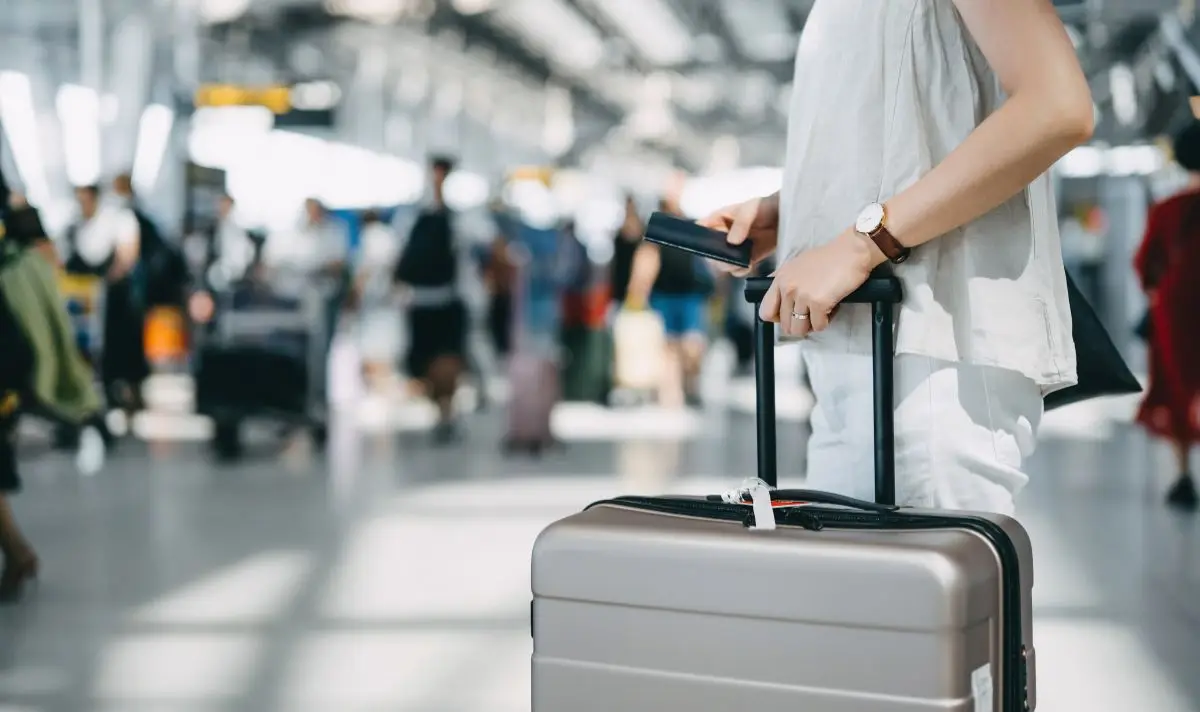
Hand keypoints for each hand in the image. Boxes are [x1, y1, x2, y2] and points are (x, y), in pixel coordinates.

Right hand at [697, 193, 779, 275]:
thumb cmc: (766, 206)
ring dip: (729, 265)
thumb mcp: (752, 209)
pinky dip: (741, 270)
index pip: (701, 228)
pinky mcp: (748, 258)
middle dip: (716, 256)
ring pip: (722, 263)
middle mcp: (724, 235)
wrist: (787, 217)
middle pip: (709, 251)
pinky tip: (750, 264)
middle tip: (728, 257)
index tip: (705, 245)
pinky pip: (737, 269)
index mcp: (720, 218)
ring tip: (741, 261)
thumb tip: (731, 242)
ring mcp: (735, 248)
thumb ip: (741, 223)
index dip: (698, 236)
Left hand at [761, 227, 884, 337]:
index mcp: (780, 278)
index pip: (765, 311)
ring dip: (811, 325)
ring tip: (821, 313)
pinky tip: (832, 309)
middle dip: (798, 324)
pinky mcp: (818, 303)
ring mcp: (802, 296)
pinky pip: (818, 326)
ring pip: (799, 329)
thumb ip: (786, 282)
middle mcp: (787, 287)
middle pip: (784, 324)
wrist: (852, 251)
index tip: (790, 315)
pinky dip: (826, 322)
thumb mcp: (798, 265)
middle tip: (811, 316)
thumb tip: (782, 299)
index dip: (778, 318)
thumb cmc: (831, 257)